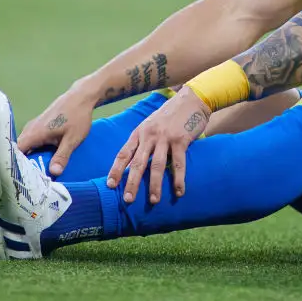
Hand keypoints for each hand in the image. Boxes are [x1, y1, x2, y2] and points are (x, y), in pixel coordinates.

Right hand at [16, 85, 96, 176]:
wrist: (81, 97)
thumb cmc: (77, 117)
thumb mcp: (72, 139)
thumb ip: (62, 156)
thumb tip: (54, 173)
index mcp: (34, 133)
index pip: (15, 152)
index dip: (15, 166)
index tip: (19, 179)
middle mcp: (30, 129)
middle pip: (18, 151)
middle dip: (21, 165)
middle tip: (28, 181)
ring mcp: (33, 126)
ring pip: (24, 146)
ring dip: (27, 158)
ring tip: (33, 174)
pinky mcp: (38, 126)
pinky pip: (30, 141)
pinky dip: (32, 151)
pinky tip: (40, 160)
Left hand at [107, 87, 209, 204]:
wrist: (191, 99)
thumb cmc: (169, 116)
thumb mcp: (151, 125)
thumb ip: (142, 142)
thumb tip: (131, 165)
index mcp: (139, 133)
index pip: (123, 154)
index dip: (116, 170)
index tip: (110, 186)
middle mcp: (149, 135)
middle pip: (138, 163)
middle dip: (132, 182)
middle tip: (128, 200)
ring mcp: (165, 137)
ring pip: (157, 165)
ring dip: (155, 185)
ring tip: (154, 200)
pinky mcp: (181, 140)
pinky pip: (179, 163)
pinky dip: (178, 179)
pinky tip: (179, 192)